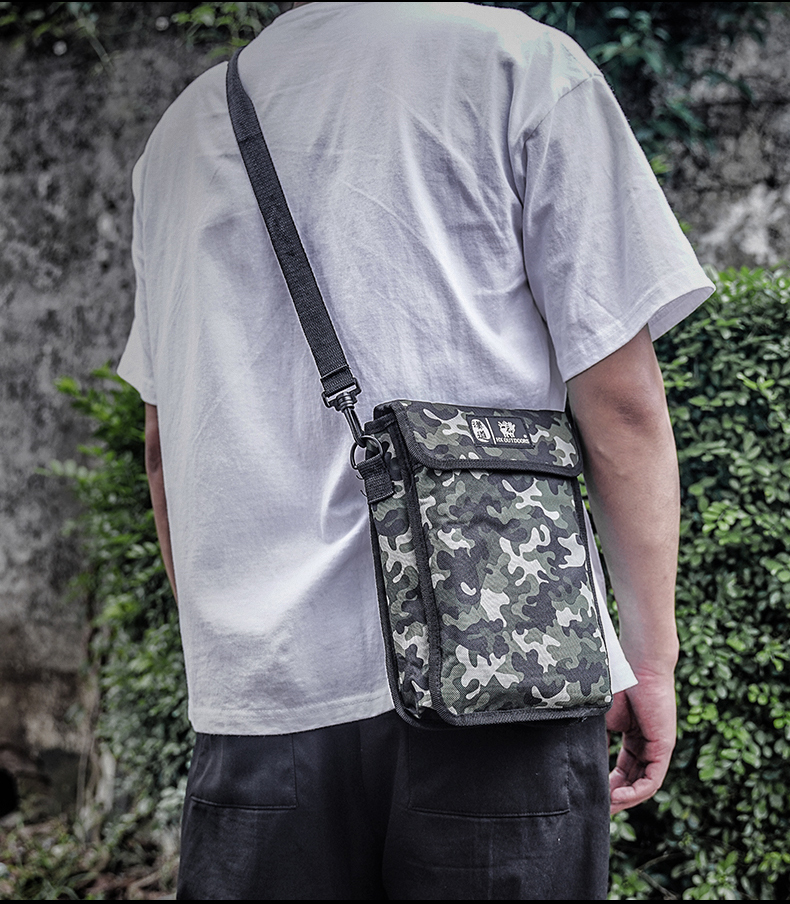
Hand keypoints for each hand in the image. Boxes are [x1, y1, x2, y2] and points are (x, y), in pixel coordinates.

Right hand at [606, 668, 676, 813]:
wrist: (636, 664)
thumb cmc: (618, 682)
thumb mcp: (602, 717)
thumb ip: (598, 739)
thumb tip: (580, 759)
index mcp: (634, 737)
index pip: (623, 769)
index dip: (608, 784)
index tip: (592, 794)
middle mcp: (648, 745)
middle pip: (633, 780)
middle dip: (616, 797)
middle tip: (598, 809)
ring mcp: (658, 747)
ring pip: (643, 784)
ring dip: (626, 799)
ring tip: (606, 807)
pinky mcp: (664, 747)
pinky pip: (652, 779)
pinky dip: (636, 791)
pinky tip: (618, 796)